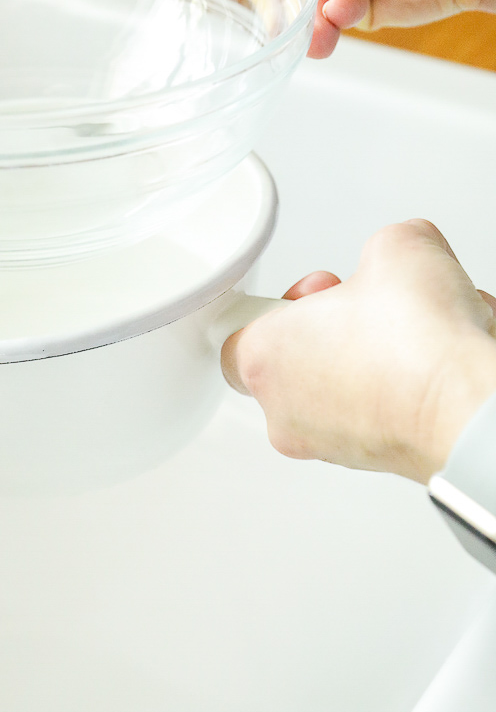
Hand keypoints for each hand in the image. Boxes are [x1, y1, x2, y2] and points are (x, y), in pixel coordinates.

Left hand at [222, 220, 495, 482]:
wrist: (472, 411)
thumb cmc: (421, 346)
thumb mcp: (398, 247)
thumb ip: (381, 248)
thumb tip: (398, 258)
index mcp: (264, 359)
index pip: (239, 330)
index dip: (287, 300)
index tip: (321, 289)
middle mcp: (287, 414)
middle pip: (299, 357)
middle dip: (341, 325)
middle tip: (374, 306)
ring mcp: (332, 446)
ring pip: (346, 386)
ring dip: (379, 355)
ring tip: (418, 334)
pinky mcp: (377, 464)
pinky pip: (383, 412)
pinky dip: (408, 386)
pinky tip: (439, 363)